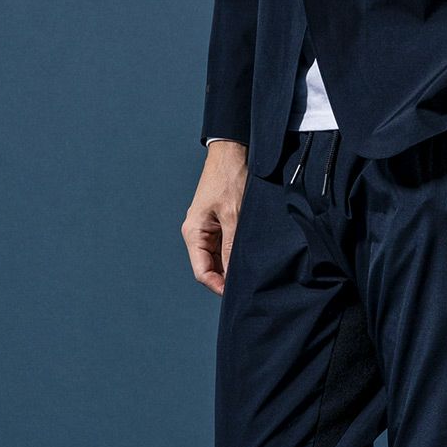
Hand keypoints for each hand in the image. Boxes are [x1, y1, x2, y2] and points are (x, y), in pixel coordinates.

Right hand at [182, 140, 248, 294]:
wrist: (232, 152)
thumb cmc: (229, 178)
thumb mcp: (233, 214)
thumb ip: (231, 246)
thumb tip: (233, 274)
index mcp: (194, 233)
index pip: (202, 272)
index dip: (218, 286)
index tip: (238, 294)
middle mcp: (197, 234)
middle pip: (210, 268)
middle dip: (227, 278)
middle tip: (250, 286)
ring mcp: (208, 229)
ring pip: (219, 259)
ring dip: (232, 266)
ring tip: (253, 273)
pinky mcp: (219, 224)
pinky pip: (225, 247)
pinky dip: (236, 254)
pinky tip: (250, 257)